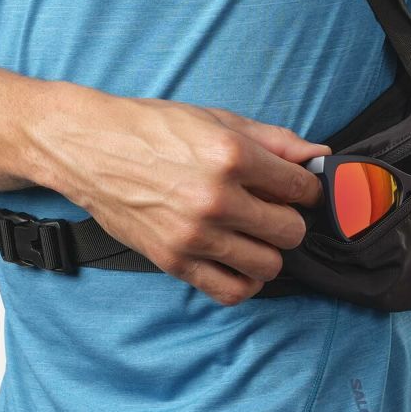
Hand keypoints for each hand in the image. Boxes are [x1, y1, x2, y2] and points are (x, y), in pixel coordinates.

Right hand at [29, 82, 329, 304]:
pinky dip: (246, 281)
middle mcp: (216, 199)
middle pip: (291, 231)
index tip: (298, 188)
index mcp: (232, 156)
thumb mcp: (219, 120)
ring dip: (271, 250)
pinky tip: (241, 260)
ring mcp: (194, 235)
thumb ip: (276, 140)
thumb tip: (320, 153)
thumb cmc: (154, 128)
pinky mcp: (173, 261)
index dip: (307, 188)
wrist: (91, 148)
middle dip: (291, 218)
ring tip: (256, 232)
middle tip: (275, 207)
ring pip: (269, 265)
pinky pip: (231, 291)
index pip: (302, 188)